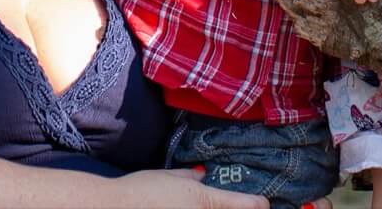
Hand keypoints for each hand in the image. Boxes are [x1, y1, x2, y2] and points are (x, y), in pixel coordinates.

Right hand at [113, 169, 267, 208]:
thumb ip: (189, 176)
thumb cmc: (141, 189)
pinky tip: (184, 206)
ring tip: (201, 203)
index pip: (245, 205)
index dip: (258, 204)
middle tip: (244, 204)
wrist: (117, 208)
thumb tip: (200, 176)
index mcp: (204, 201)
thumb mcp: (168, 176)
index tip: (264, 203)